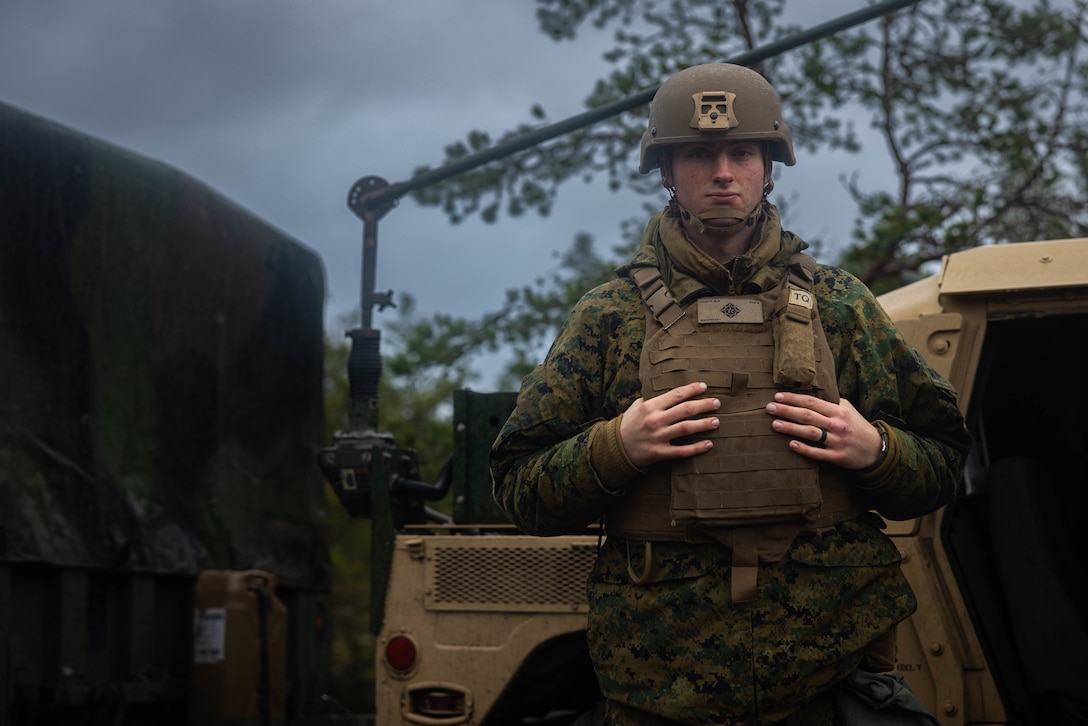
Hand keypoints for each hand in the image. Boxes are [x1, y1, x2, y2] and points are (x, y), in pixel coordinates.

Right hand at [620, 381, 720, 467]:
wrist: (615, 448)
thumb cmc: (628, 425)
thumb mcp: (636, 407)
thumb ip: (651, 399)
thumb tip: (668, 393)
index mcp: (650, 406)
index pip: (676, 394)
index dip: (692, 389)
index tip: (704, 386)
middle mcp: (656, 420)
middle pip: (686, 410)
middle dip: (704, 405)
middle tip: (717, 403)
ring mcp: (658, 437)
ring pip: (687, 429)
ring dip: (704, 424)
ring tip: (716, 421)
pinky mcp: (659, 453)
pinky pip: (682, 451)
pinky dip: (697, 448)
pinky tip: (709, 444)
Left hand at [765, 391, 883, 470]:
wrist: (876, 450)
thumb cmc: (857, 426)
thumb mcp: (848, 409)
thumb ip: (831, 402)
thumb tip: (810, 393)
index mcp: (838, 411)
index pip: (811, 402)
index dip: (793, 398)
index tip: (777, 396)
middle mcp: (837, 424)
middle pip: (807, 415)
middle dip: (786, 411)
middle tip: (769, 408)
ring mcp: (837, 441)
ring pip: (810, 433)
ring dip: (791, 428)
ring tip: (774, 424)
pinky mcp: (837, 457)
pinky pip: (818, 453)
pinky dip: (804, 449)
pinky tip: (791, 444)